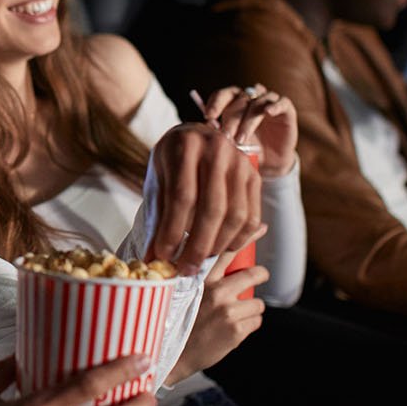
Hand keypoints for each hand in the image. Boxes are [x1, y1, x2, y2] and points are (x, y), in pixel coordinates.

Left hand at [142, 123, 260, 271]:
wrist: (196, 136)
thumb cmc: (171, 164)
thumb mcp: (157, 181)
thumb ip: (156, 217)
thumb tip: (153, 260)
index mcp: (185, 147)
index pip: (182, 197)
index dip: (173, 231)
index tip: (163, 256)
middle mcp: (216, 149)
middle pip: (212, 208)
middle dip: (197, 246)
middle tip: (185, 269)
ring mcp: (239, 161)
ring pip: (235, 215)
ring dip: (218, 245)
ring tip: (200, 260)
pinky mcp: (253, 175)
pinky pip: (252, 216)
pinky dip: (238, 239)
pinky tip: (222, 248)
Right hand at [166, 249, 269, 383]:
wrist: (169, 355)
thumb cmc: (172, 323)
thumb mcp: (178, 292)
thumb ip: (195, 278)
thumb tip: (211, 266)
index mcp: (200, 279)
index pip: (226, 251)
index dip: (246, 236)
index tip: (260, 227)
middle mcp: (216, 292)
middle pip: (253, 274)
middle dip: (260, 274)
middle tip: (260, 276)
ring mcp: (228, 311)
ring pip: (257, 302)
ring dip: (251, 308)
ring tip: (236, 315)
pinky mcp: (236, 331)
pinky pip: (256, 322)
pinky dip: (249, 325)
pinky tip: (233, 330)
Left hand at [195, 84, 297, 176]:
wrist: (270, 162)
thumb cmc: (247, 149)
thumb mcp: (231, 143)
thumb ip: (220, 133)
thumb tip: (206, 126)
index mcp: (236, 101)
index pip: (224, 94)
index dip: (216, 103)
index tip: (208, 116)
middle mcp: (253, 97)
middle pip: (240, 99)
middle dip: (231, 119)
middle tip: (226, 135)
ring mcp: (270, 101)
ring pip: (258, 102)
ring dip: (248, 121)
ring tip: (241, 139)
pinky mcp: (286, 109)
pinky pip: (282, 102)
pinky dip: (274, 106)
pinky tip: (268, 112)